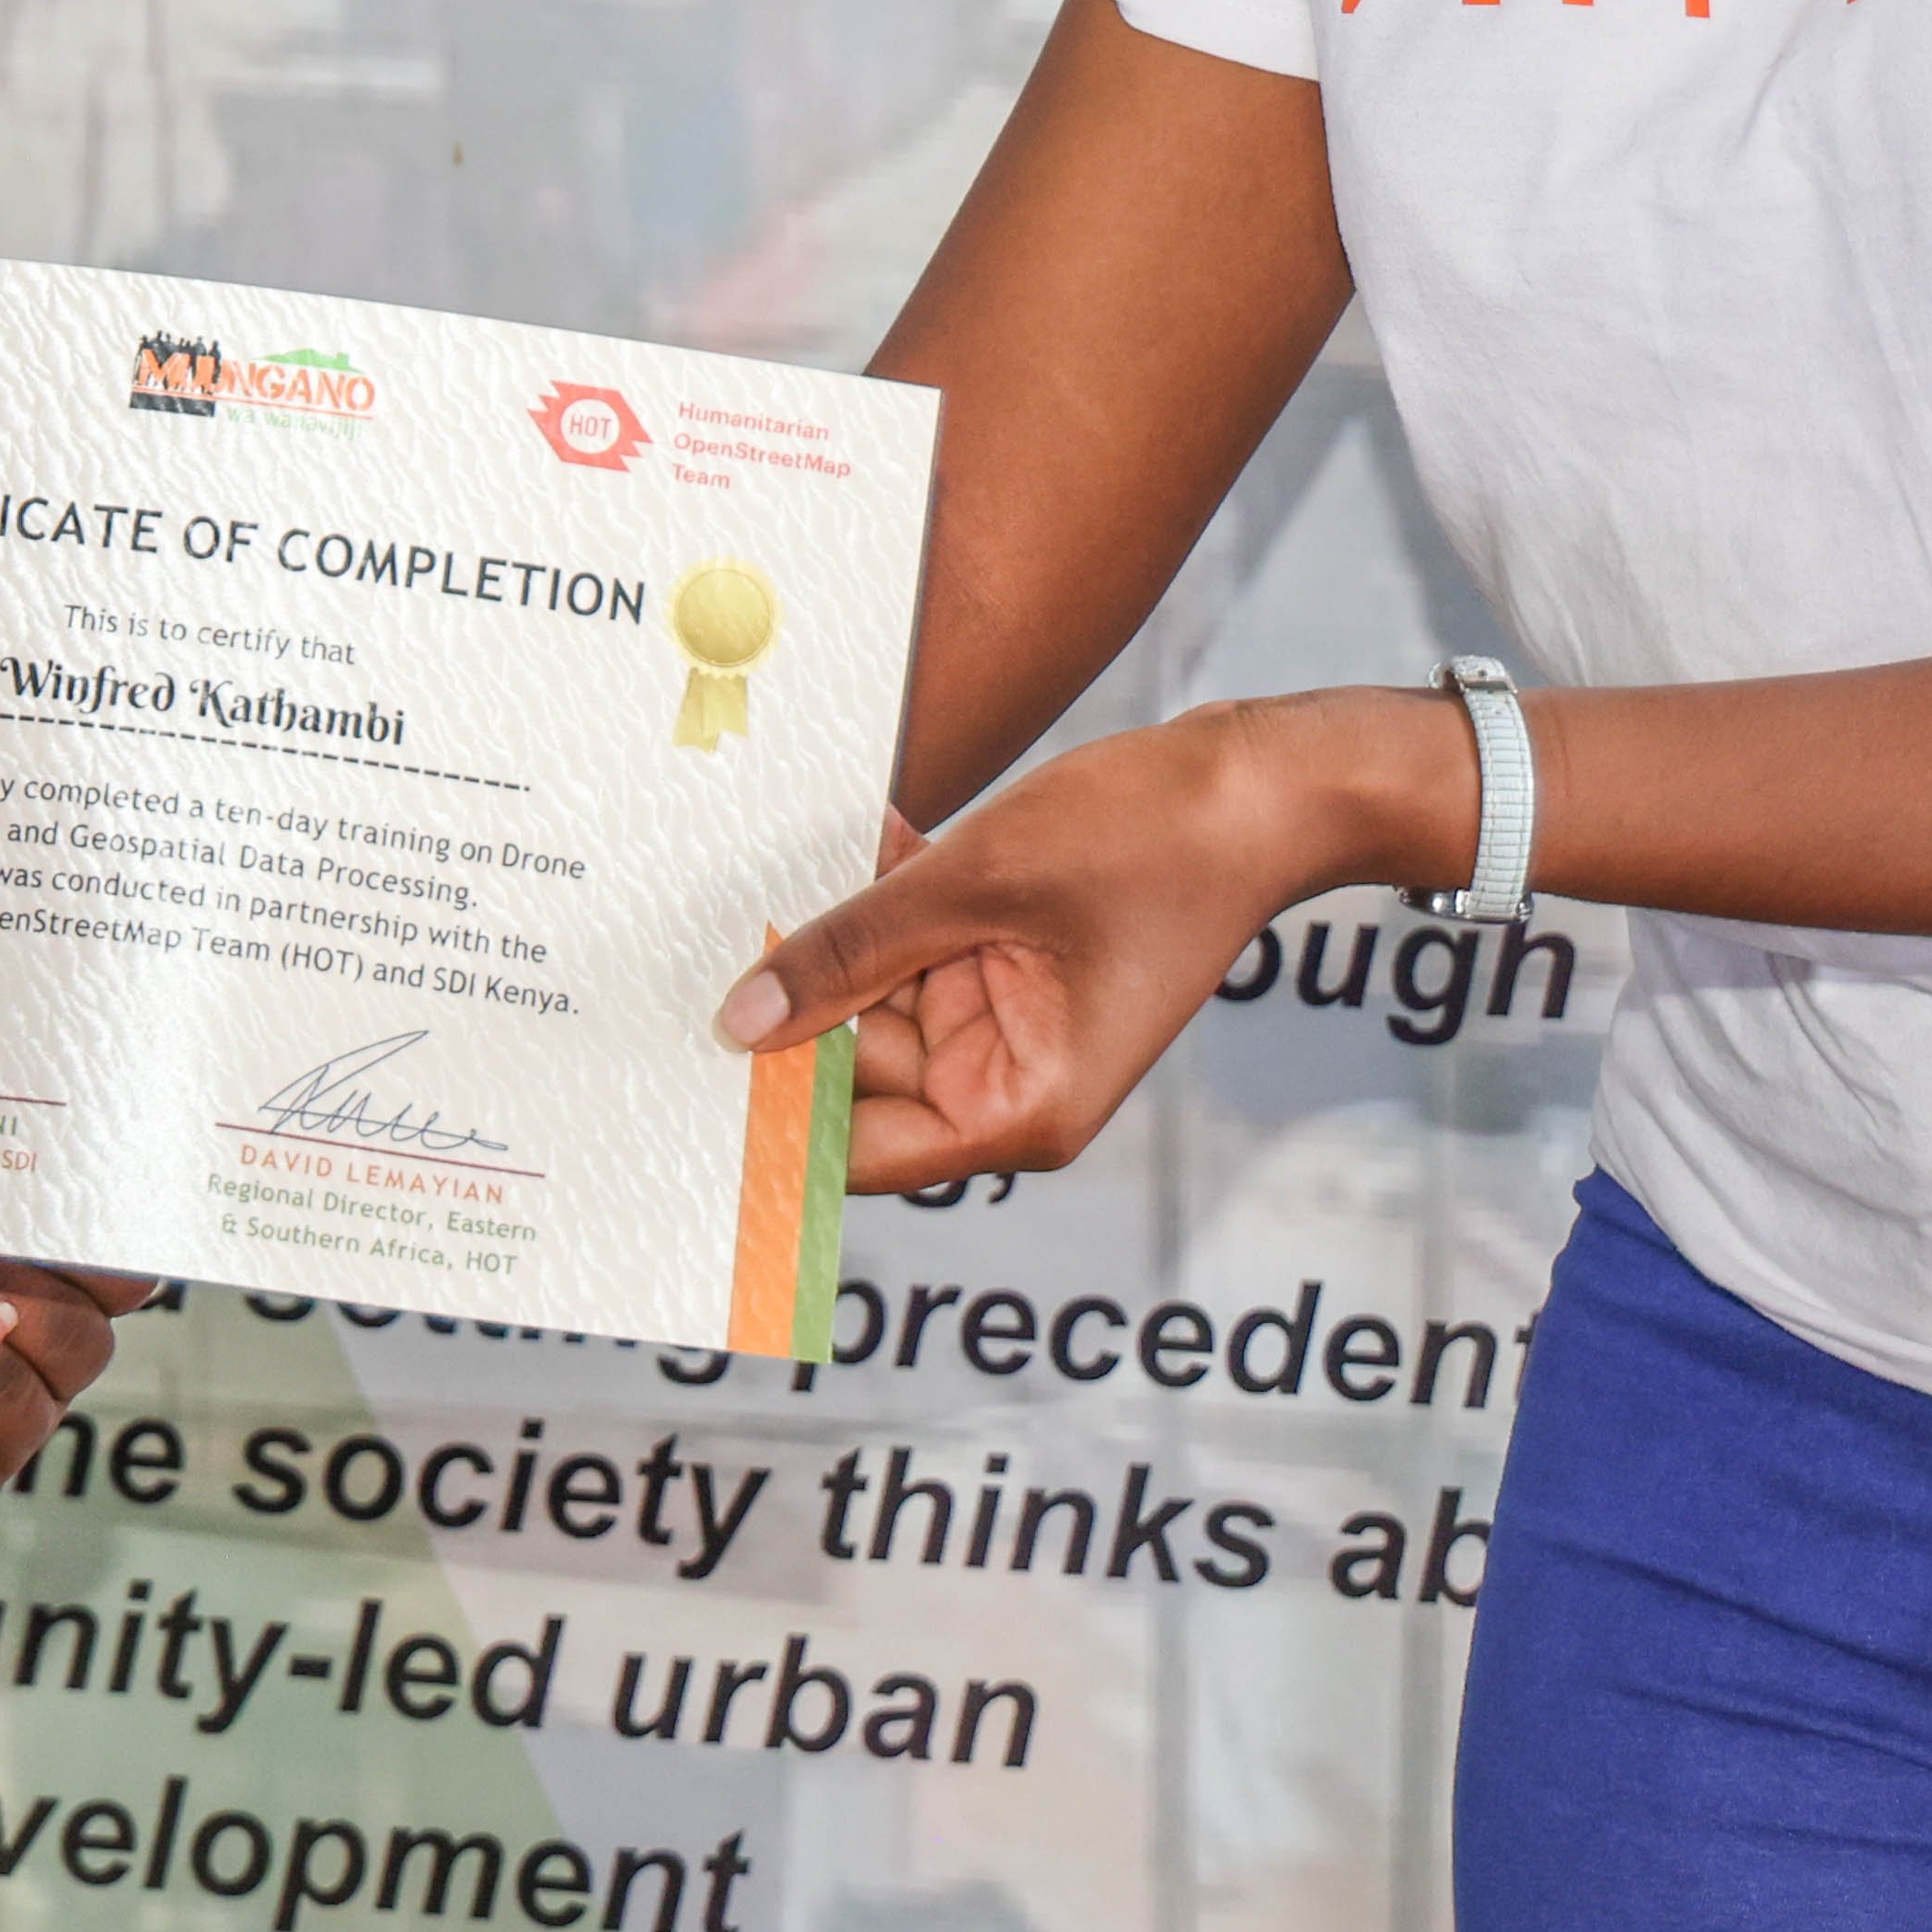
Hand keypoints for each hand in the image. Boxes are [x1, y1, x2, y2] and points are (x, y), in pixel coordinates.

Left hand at [716, 697, 1444, 1192]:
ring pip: (875, 1000)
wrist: (1263, 781)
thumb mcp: (977, 884)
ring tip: (748, 881)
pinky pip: (912, 948)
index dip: (768, 1116)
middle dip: (787, 1007)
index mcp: (1019, 1110)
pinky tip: (839, 844)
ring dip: (830, 938)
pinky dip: (880, 903)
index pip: (858, 1149)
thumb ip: (851, 950)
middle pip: (858, 1072)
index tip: (668, 1084)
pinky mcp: (1007, 963)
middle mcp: (1010, 1084)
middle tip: (675, 959)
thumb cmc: (1149, 841)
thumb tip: (740, 1022)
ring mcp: (1008, 1023)